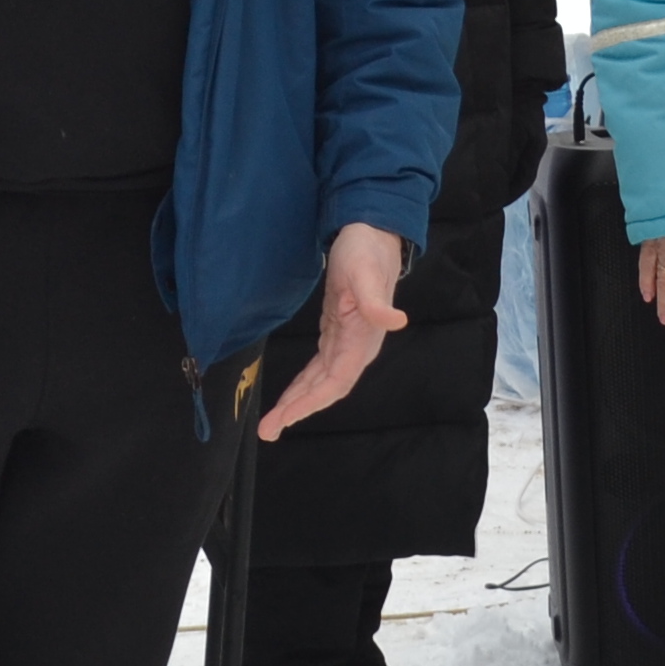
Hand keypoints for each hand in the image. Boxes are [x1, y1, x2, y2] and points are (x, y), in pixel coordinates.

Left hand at [258, 224, 408, 438]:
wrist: (372, 235)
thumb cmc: (367, 252)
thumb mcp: (367, 273)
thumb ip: (376, 300)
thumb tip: (397, 320)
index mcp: (363, 340)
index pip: (335, 382)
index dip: (311, 403)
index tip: (286, 418)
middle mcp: (357, 349)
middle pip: (325, 390)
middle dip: (297, 411)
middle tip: (267, 431)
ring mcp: (347, 344)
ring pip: (320, 384)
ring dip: (297, 403)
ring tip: (272, 423)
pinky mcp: (336, 335)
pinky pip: (318, 370)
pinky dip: (303, 385)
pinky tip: (290, 397)